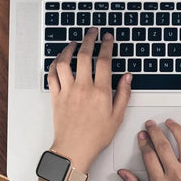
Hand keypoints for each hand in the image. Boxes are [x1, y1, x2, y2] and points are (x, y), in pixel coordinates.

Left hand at [48, 28, 131, 172]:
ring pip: (64, 62)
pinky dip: (54, 64)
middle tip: (92, 32)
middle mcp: (83, 88)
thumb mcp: (117, 117)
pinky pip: (52, 75)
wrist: (74, 149)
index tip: (107, 38)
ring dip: (68, 49)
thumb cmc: (96, 136)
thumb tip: (128, 77)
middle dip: (89, 39)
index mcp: (100, 92)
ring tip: (74, 43)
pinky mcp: (56, 96)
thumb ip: (124, 94)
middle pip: (84, 55)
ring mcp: (67, 91)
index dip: (106, 45)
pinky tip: (59, 60)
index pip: (104, 61)